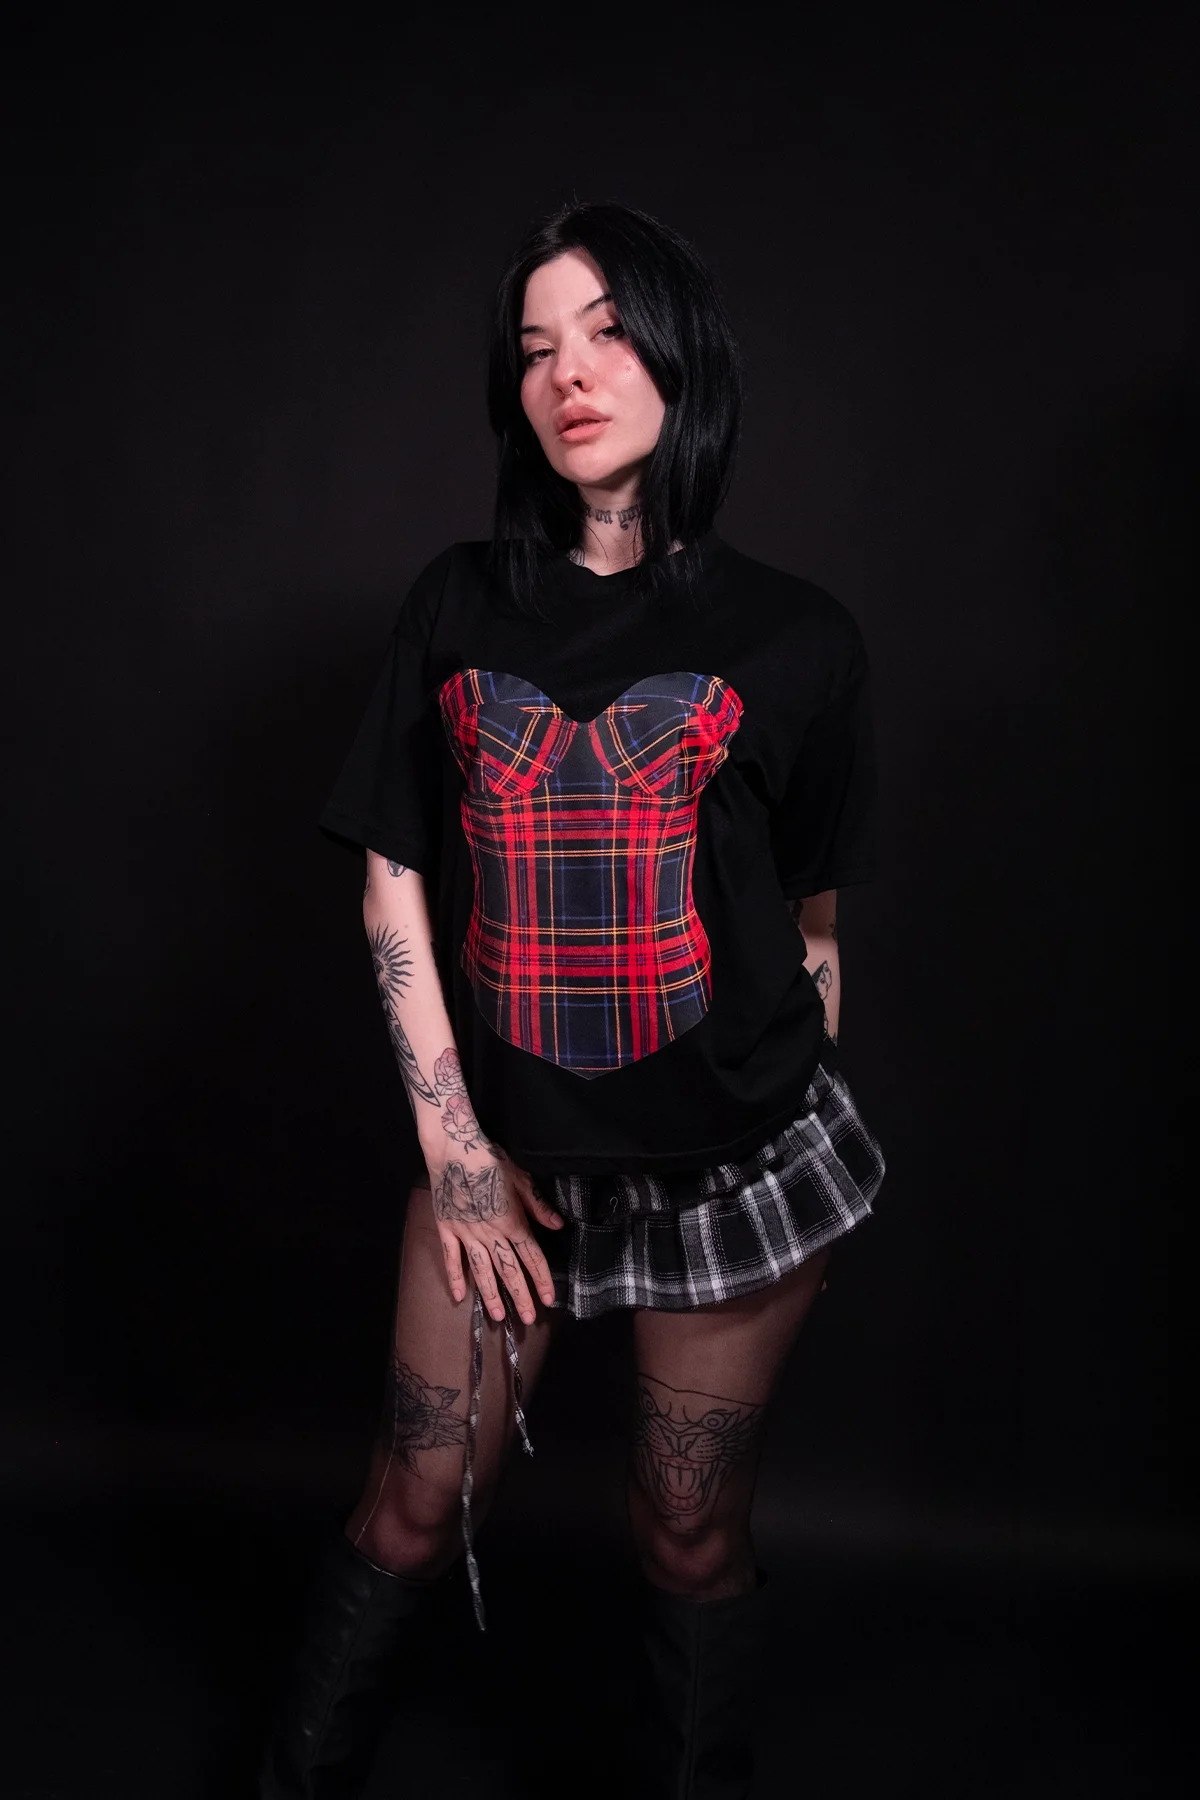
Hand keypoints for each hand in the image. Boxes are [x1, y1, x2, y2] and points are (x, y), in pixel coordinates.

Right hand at [424, 1142, 564, 1325]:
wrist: (455, 1149)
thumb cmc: (490, 1160)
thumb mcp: (521, 1179)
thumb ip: (539, 1206)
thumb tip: (558, 1225)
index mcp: (512, 1222)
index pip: (531, 1256)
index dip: (542, 1279)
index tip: (549, 1299)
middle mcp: (491, 1233)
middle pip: (508, 1270)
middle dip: (520, 1296)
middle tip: (527, 1319)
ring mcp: (467, 1234)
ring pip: (482, 1270)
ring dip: (491, 1294)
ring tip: (497, 1315)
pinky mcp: (447, 1229)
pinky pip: (451, 1258)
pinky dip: (455, 1277)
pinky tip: (460, 1296)